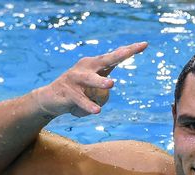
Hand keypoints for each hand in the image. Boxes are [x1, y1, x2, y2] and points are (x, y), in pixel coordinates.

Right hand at [32, 42, 147, 117]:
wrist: (50, 99)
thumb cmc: (76, 91)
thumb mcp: (92, 89)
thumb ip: (103, 88)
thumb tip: (107, 91)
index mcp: (94, 64)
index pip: (114, 56)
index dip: (129, 50)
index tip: (145, 44)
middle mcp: (86, 67)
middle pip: (105, 60)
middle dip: (118, 56)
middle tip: (130, 52)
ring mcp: (75, 78)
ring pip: (91, 80)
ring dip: (100, 82)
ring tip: (110, 85)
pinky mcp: (68, 92)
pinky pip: (81, 100)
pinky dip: (88, 106)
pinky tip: (96, 111)